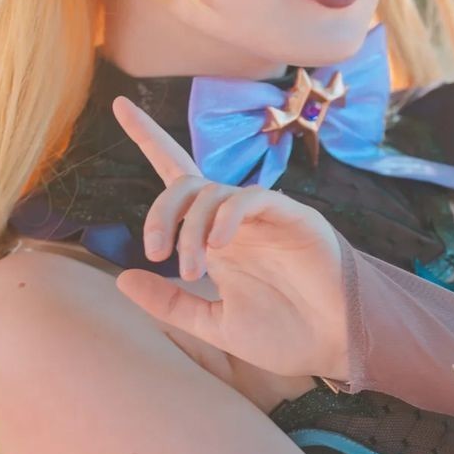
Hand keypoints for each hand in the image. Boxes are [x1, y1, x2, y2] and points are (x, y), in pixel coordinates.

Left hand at [110, 95, 349, 380]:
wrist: (335, 346)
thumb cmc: (284, 335)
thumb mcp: (213, 325)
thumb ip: (170, 304)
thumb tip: (123, 277)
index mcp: (216, 239)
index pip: (177, 180)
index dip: (149, 140)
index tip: (118, 107)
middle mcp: (236, 221)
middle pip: (186, 185)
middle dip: (161, 213)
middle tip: (156, 252)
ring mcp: (264, 217)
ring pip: (213, 192)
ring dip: (190, 227)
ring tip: (192, 270)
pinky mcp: (293, 217)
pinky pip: (252, 198)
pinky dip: (228, 215)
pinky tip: (220, 245)